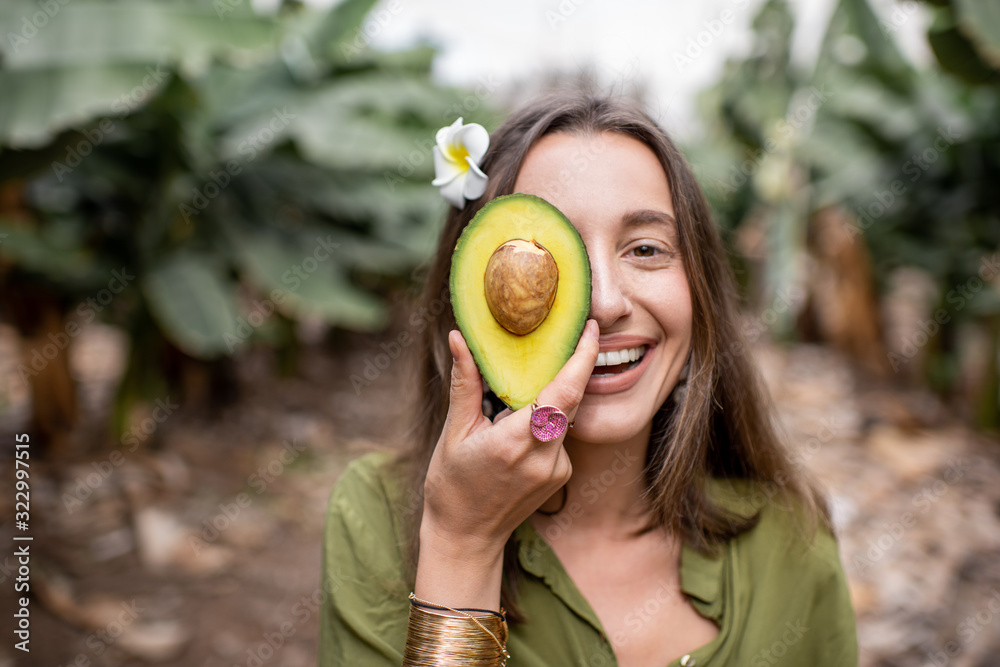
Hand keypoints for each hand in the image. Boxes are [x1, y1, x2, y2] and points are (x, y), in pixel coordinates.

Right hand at [420, 318, 599, 556]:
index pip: (563, 393)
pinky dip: (544, 423)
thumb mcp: (453, 432)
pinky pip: (560, 435)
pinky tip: (517, 434)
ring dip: (548, 400)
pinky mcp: (561, 475)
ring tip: (513, 405)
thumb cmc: (452, 484)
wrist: (466, 536)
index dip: (582, 358)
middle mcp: (544, 457)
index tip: (591, 328)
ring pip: (564, 417)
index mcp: (515, 442)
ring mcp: (557, 470)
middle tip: (564, 338)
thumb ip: (465, 383)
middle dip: (569, 368)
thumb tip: (460, 338)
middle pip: (569, 400)